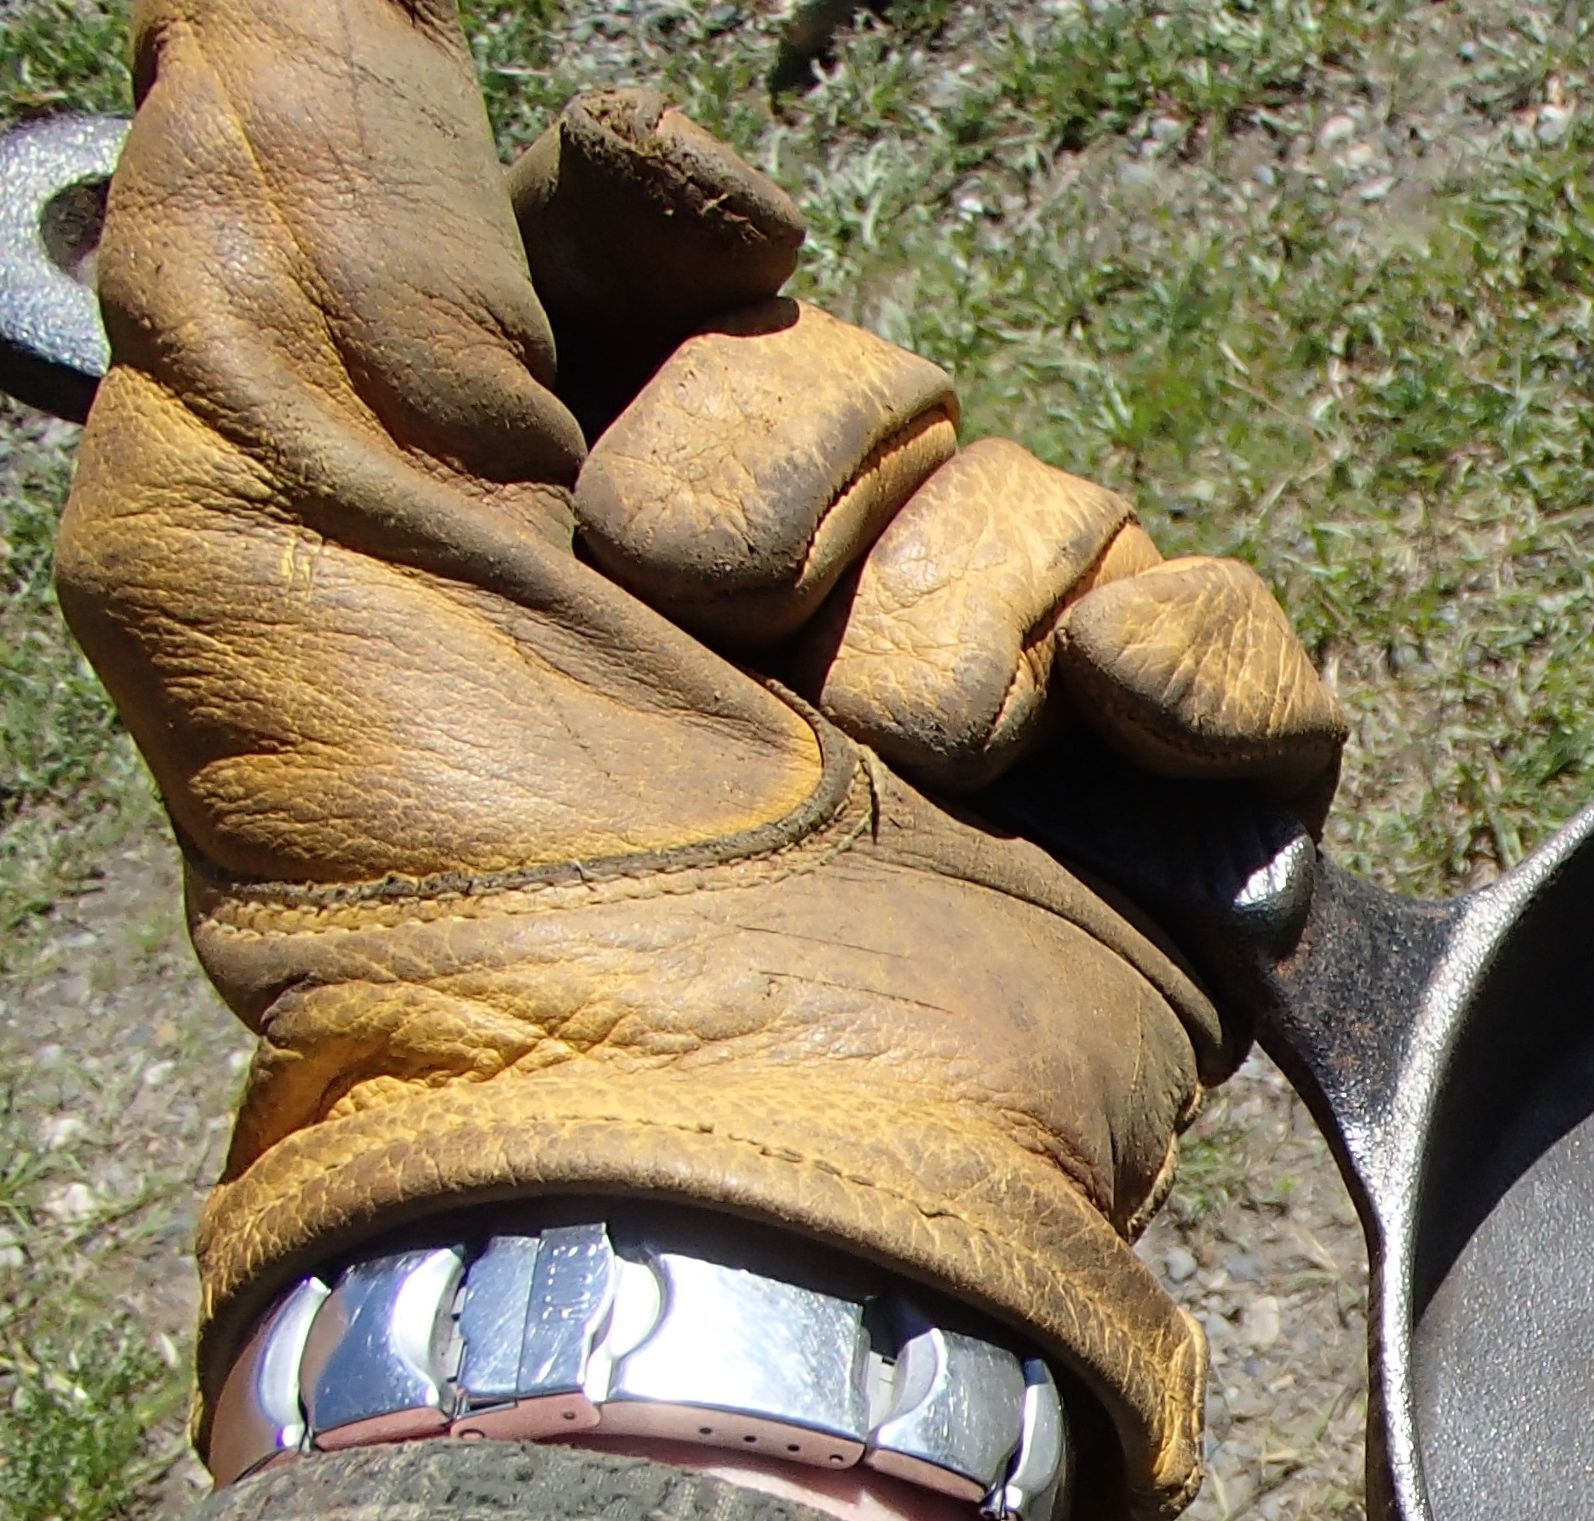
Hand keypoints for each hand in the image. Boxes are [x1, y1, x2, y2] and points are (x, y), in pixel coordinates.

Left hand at [55, 3, 1346, 1520]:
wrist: (720, 1162)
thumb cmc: (470, 866)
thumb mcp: (260, 497)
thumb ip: (280, 190)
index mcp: (564, 535)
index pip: (669, 260)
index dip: (681, 227)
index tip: (687, 238)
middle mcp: (776, 623)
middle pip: (871, 363)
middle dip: (791, 467)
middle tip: (714, 640)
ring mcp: (980, 734)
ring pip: (1055, 494)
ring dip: (957, 624)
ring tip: (884, 782)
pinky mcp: (1151, 829)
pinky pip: (1238, 635)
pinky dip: (1178, 677)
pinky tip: (1098, 755)